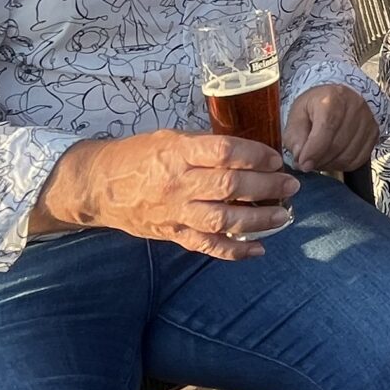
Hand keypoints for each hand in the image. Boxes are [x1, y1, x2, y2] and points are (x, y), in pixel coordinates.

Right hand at [38, 130, 296, 260]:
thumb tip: (248, 151)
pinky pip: (206, 246)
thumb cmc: (137, 155)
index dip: (256, 155)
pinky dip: (234, 251)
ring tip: (283, 216)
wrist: (98, 185)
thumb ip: (204, 146)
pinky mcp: (172, 234)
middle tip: (291, 186)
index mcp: (177, 153)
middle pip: (230, 188)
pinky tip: (258, 249)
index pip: (225, 152)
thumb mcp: (168, 138)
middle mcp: (177, 184)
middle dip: (266, 188)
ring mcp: (175, 213)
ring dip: (258, 220)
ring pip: (223, 220)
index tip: (275, 159)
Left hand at [287, 84, 378, 175]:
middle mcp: (355, 107)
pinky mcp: (374, 134)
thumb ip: (295, 136)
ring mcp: (367, 120)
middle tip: (307, 163)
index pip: (326, 129)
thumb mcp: (298, 114)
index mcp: (333, 98)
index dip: (313, 151)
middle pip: (337, 145)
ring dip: (330, 164)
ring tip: (319, 160)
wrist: (339, 97)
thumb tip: (300, 157)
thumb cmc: (316, 105)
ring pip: (348, 156)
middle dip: (319, 160)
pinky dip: (343, 165)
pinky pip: (359, 160)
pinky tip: (332, 159)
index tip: (303, 163)